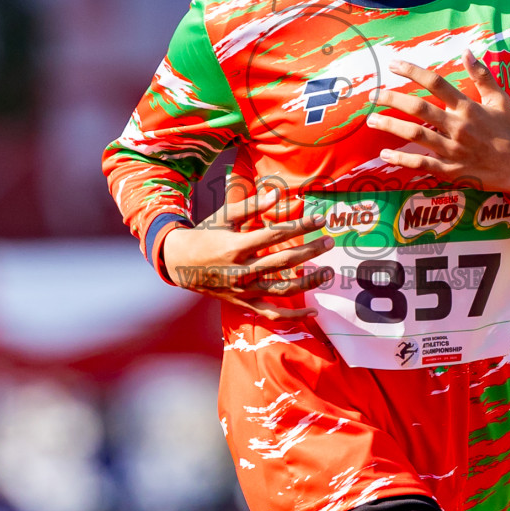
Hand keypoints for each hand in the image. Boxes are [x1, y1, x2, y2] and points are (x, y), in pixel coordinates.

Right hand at [160, 182, 334, 319]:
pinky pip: (272, 314)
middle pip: (284, 262)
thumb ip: (253, 206)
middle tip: (330, 241)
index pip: (276, 235)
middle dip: (311, 251)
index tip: (319, 219)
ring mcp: (244, 289)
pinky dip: (293, 317)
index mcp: (237, 245)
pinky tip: (312, 312)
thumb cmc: (205, 234)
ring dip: (309, 282)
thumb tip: (278, 194)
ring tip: (328, 272)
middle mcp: (242, 270)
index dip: (300, 226)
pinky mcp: (243, 303)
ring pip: (283, 290)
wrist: (179, 263)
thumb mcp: (225, 216)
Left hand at [367, 50, 509, 198]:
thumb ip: (483, 75)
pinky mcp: (450, 170)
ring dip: (390, 126)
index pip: (436, 83)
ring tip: (371, 120)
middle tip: (373, 94)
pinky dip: (401, 160)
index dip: (412, 71)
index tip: (393, 64)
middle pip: (418, 108)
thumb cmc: (508, 130)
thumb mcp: (500, 99)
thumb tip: (467, 51)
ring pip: (415, 135)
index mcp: (468, 107)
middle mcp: (458, 126)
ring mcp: (453, 149)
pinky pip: (421, 164)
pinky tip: (384, 154)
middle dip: (392, 99)